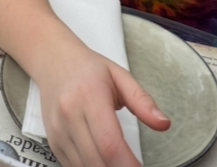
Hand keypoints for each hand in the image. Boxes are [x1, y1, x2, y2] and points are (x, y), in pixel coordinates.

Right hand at [36, 46, 169, 166]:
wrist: (54, 61)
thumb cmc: (88, 69)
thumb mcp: (120, 76)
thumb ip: (143, 101)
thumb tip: (163, 123)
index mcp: (90, 96)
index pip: (109, 142)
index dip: (127, 164)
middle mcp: (70, 114)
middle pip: (96, 160)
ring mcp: (58, 130)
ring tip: (120, 163)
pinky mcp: (53, 140)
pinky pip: (72, 166)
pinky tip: (102, 161)